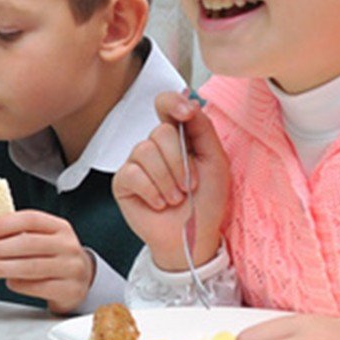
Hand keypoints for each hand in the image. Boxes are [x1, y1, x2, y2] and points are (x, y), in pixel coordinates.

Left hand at [0, 209, 95, 313]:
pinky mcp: (69, 290)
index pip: (32, 219)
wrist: (80, 281)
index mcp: (60, 227)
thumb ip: (21, 235)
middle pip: (30, 243)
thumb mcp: (45, 240)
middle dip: (0, 248)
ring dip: (3, 267)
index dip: (7, 223)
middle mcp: (68, 246)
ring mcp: (71, 268)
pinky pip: (38, 287)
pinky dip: (19, 284)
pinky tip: (8, 282)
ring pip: (32, 266)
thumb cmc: (55, 258)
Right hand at [113, 92, 229, 271]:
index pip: (166, 105)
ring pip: (145, 152)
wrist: (193, 236)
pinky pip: (133, 174)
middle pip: (159, 132)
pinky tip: (160, 203)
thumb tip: (190, 103)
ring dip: (167, 181)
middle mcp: (155, 147)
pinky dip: (152, 191)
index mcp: (178, 137)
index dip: (172, 103)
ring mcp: (137, 163)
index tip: (186, 113)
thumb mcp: (215, 161)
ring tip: (176, 198)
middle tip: (188, 185)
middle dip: (179, 162)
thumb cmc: (206, 202)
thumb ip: (203, 129)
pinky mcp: (123, 182)